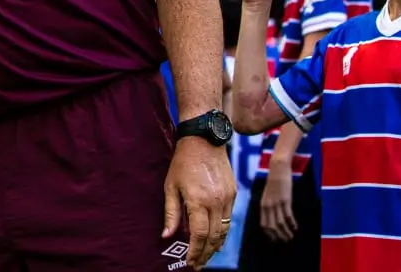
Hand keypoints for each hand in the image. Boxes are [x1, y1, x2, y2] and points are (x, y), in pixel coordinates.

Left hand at [163, 136, 236, 269]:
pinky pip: (229, 220)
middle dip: (205, 254)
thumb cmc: (182, 162)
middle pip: (214, 238)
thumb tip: (166, 235)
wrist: (204, 140)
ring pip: (224, 231)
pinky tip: (215, 239)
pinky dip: (222, 233)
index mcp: (198, 201)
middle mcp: (216, 202)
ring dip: (215, 247)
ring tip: (206, 256)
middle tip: (198, 265)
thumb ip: (170, 213)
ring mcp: (228, 199)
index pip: (199, 235)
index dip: (195, 252)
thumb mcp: (170, 186)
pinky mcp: (233, 194)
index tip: (190, 263)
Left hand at [260, 164, 296, 242]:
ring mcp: (276, 203)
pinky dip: (292, 224)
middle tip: (285, 241)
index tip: (275, 240)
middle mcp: (268, 205)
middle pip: (271, 226)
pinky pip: (288, 216)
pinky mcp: (285, 200)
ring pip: (280, 223)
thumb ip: (269, 205)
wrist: (278, 168)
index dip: (269, 234)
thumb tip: (273, 216)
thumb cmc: (274, 181)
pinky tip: (295, 228)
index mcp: (262, 204)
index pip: (263, 224)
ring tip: (291, 237)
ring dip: (286, 232)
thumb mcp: (268, 195)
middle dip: (278, 236)